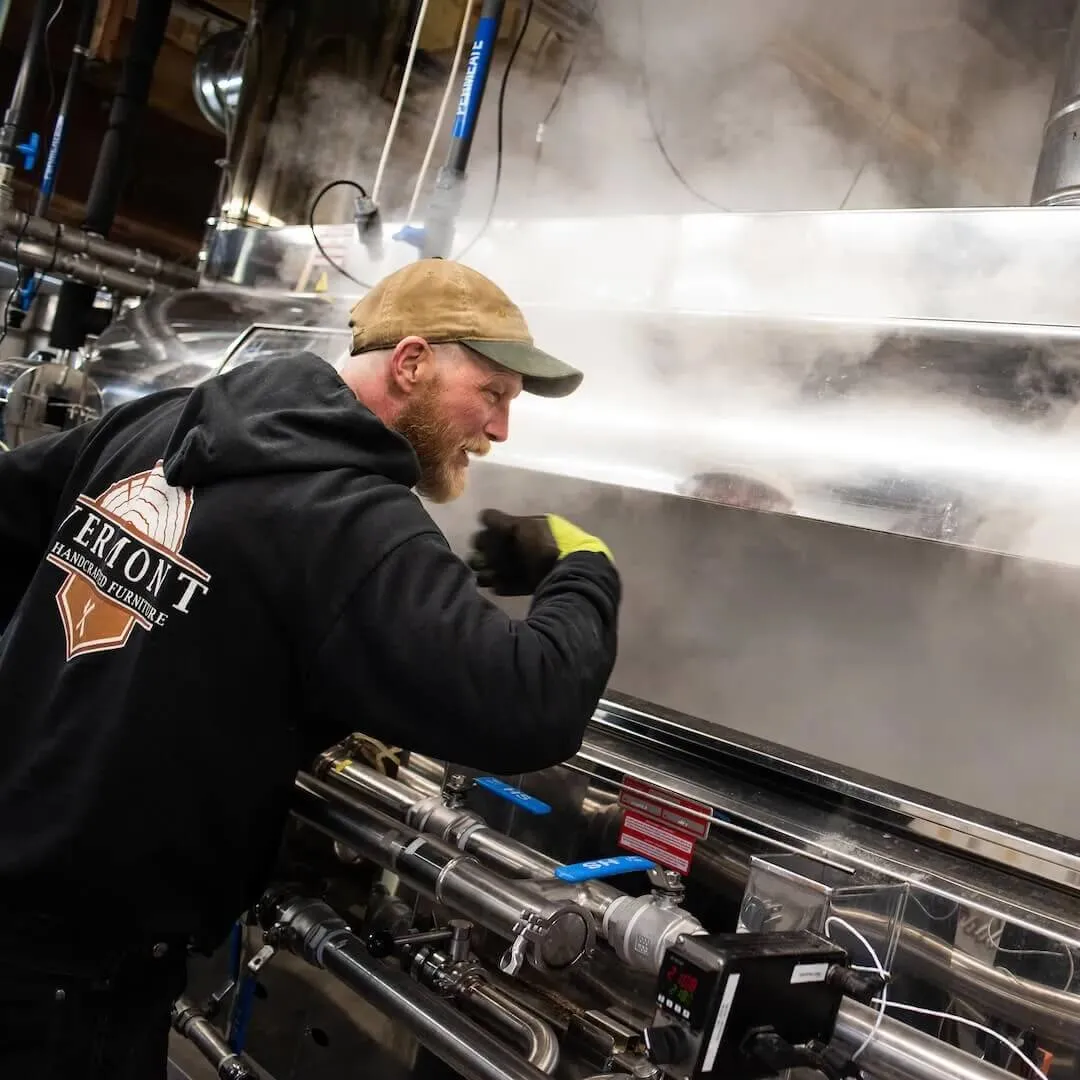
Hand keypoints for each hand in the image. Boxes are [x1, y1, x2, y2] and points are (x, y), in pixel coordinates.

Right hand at [468, 509, 612, 595]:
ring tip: (481, 576)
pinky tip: (494, 586)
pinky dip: (503, 585)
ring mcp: (534, 566)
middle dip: (488, 555)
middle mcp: (532, 545)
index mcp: (533, 527)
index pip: (504, 528)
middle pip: (503, 549)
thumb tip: (482, 516)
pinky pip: (514, 584)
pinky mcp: (535, 584)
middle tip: (477, 560)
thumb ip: (500, 521)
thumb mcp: (522, 527)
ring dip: (492, 571)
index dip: (489, 535)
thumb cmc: (544, 544)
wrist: (570, 570)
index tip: (478, 543)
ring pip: (506, 568)